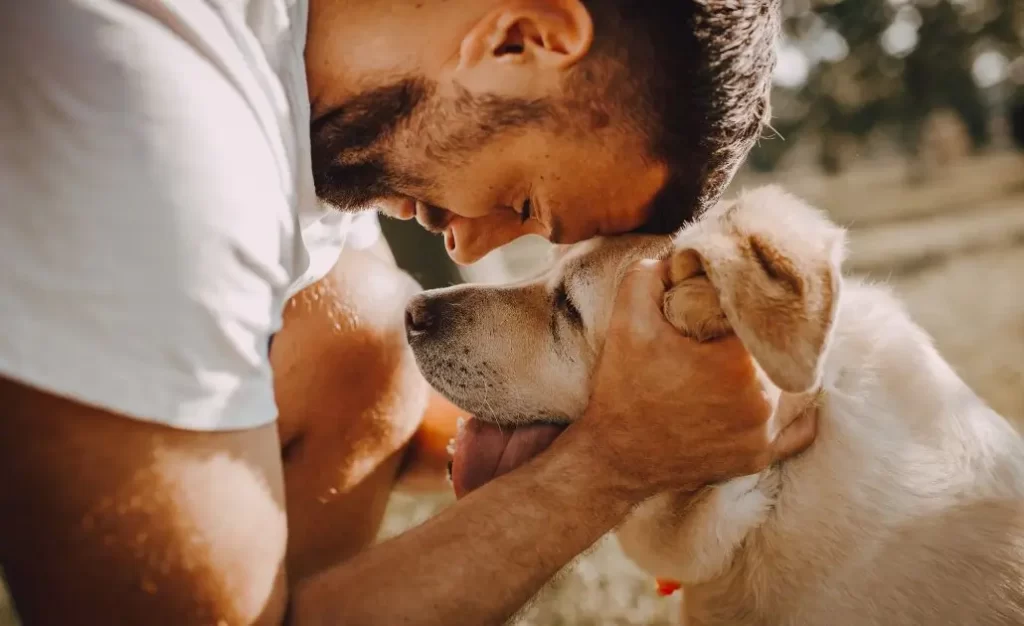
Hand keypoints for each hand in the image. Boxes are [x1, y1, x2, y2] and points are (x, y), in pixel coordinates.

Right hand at [575, 259, 816, 498]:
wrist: (614, 457)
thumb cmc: (622, 389)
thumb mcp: (628, 320)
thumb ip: (651, 274)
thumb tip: (681, 257)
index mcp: (739, 363)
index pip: (765, 315)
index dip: (751, 300)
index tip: (734, 296)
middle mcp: (763, 401)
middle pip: (782, 349)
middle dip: (764, 333)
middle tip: (741, 324)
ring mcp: (764, 434)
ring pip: (795, 385)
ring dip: (779, 366)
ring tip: (757, 352)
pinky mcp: (759, 457)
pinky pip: (798, 430)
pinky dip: (794, 410)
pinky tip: (778, 391)